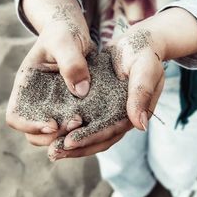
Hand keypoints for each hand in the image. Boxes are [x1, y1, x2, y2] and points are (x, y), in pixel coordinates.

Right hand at [6, 0, 92, 146]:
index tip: (53, 124)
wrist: (73, 28)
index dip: (30, 126)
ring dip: (67, 136)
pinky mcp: (71, 106)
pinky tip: (95, 122)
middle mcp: (37, 99)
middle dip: (53, 136)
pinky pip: (72, 125)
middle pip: (34, 133)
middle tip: (77, 123)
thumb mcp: (66, 40)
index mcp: (26, 85)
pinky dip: (81, 129)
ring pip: (53, 135)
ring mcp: (54, 105)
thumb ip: (71, 62)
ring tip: (85, 123)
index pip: (15, 116)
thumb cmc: (64, 30)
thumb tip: (80, 92)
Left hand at [48, 24, 165, 160]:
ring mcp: (110, 112)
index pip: (110, 132)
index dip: (90, 138)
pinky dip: (70, 126)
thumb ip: (142, 93)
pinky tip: (53, 129)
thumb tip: (139, 125)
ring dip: (71, 142)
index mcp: (134, 114)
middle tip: (54, 153)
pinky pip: (84, 119)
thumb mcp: (145, 69)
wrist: (139, 43)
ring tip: (51, 149)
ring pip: (89, 133)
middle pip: (98, 139)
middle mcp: (121, 117)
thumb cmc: (144, 52)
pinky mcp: (99, 103)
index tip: (69, 142)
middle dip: (77, 148)